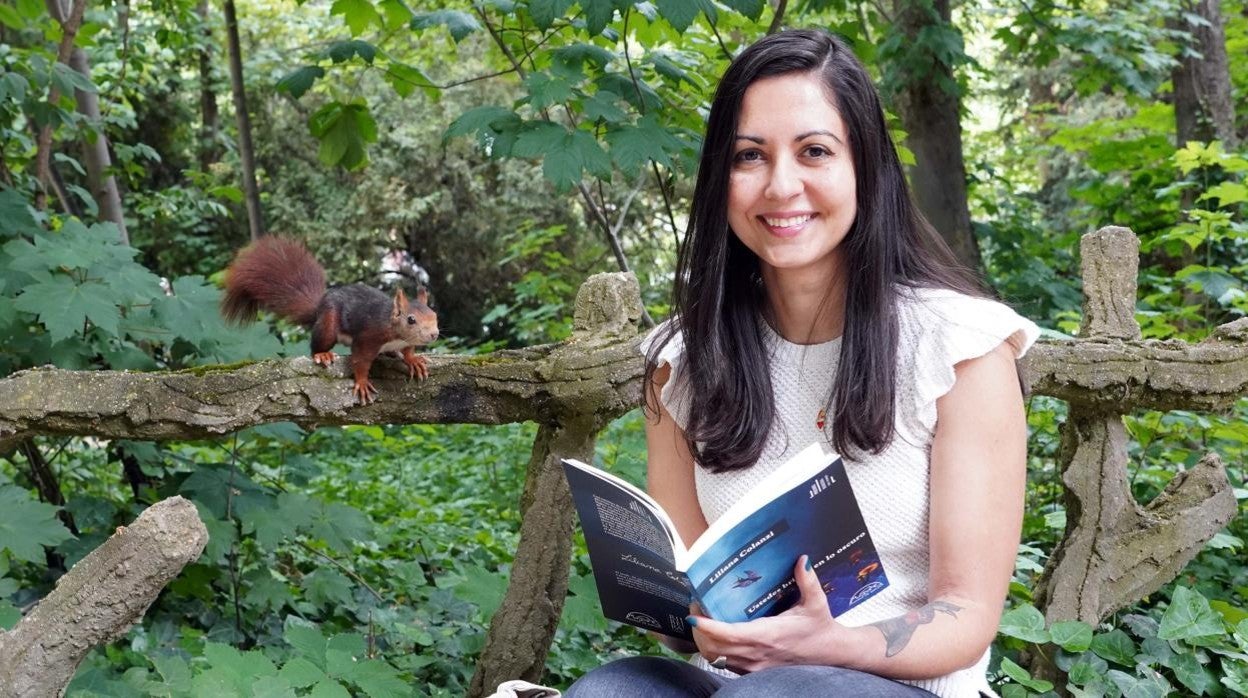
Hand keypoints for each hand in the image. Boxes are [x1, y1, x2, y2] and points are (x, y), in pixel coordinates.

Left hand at [688, 555, 852, 672]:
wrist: (831, 655)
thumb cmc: (820, 629)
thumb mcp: (816, 602)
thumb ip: (808, 580)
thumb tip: (802, 560)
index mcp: (768, 635)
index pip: (729, 634)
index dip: (707, 626)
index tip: (694, 614)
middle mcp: (757, 654)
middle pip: (714, 648)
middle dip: (698, 630)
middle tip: (696, 608)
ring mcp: (754, 666)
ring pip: (717, 658)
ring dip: (704, 641)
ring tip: (701, 619)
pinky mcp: (754, 671)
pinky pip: (725, 663)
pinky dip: (715, 650)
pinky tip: (716, 634)